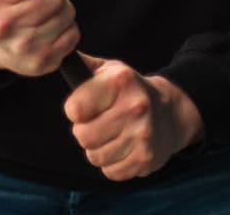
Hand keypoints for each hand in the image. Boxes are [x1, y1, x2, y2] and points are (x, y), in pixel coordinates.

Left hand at [63, 55, 204, 181]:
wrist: (171, 113)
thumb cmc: (130, 90)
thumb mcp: (110, 70)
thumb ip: (83, 66)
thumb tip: (58, 58)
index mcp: (120, 80)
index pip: (75, 109)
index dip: (74, 110)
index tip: (83, 108)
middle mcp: (134, 106)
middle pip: (83, 136)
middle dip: (84, 132)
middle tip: (97, 124)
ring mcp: (142, 134)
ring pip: (95, 157)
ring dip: (98, 149)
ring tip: (111, 135)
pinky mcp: (146, 158)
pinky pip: (110, 172)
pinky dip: (112, 164)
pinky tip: (122, 148)